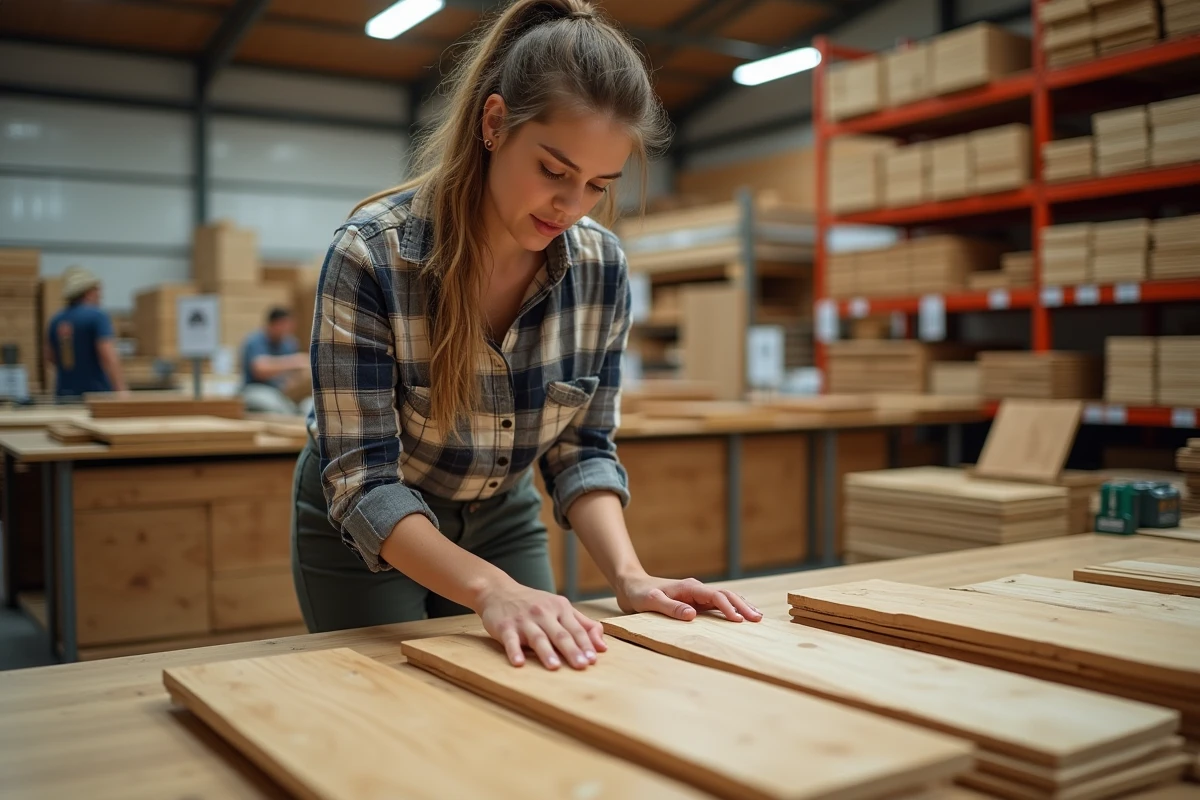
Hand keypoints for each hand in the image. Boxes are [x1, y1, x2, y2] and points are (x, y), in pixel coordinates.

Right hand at [476, 581, 606, 669]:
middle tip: (582, 666)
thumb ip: (583, 624)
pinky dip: (514, 651)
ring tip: (554, 666)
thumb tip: (602, 645)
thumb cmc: (534, 604)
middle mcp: (543, 613)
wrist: (499, 591)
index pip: (576, 629)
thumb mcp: (560, 608)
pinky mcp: (505, 626)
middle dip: (572, 650)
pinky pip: (510, 640)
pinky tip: (518, 663)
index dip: (585, 644)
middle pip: (560, 634)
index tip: (594, 659)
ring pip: (538, 637)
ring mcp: (524, 620)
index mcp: (559, 608)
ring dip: (546, 652)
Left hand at [615, 573, 762, 622]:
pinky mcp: (695, 601)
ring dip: (740, 606)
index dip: (728, 608)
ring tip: (757, 617)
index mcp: (688, 588)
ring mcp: (697, 595)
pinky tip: (740, 615)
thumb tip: (693, 614)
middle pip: (725, 595)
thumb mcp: (650, 602)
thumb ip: (670, 607)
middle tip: (758, 619)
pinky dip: (731, 608)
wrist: (631, 585)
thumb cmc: (639, 594)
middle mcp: (696, 589)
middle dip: (742, 606)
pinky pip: (717, 604)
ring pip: (724, 598)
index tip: (739, 620)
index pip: (714, 596)